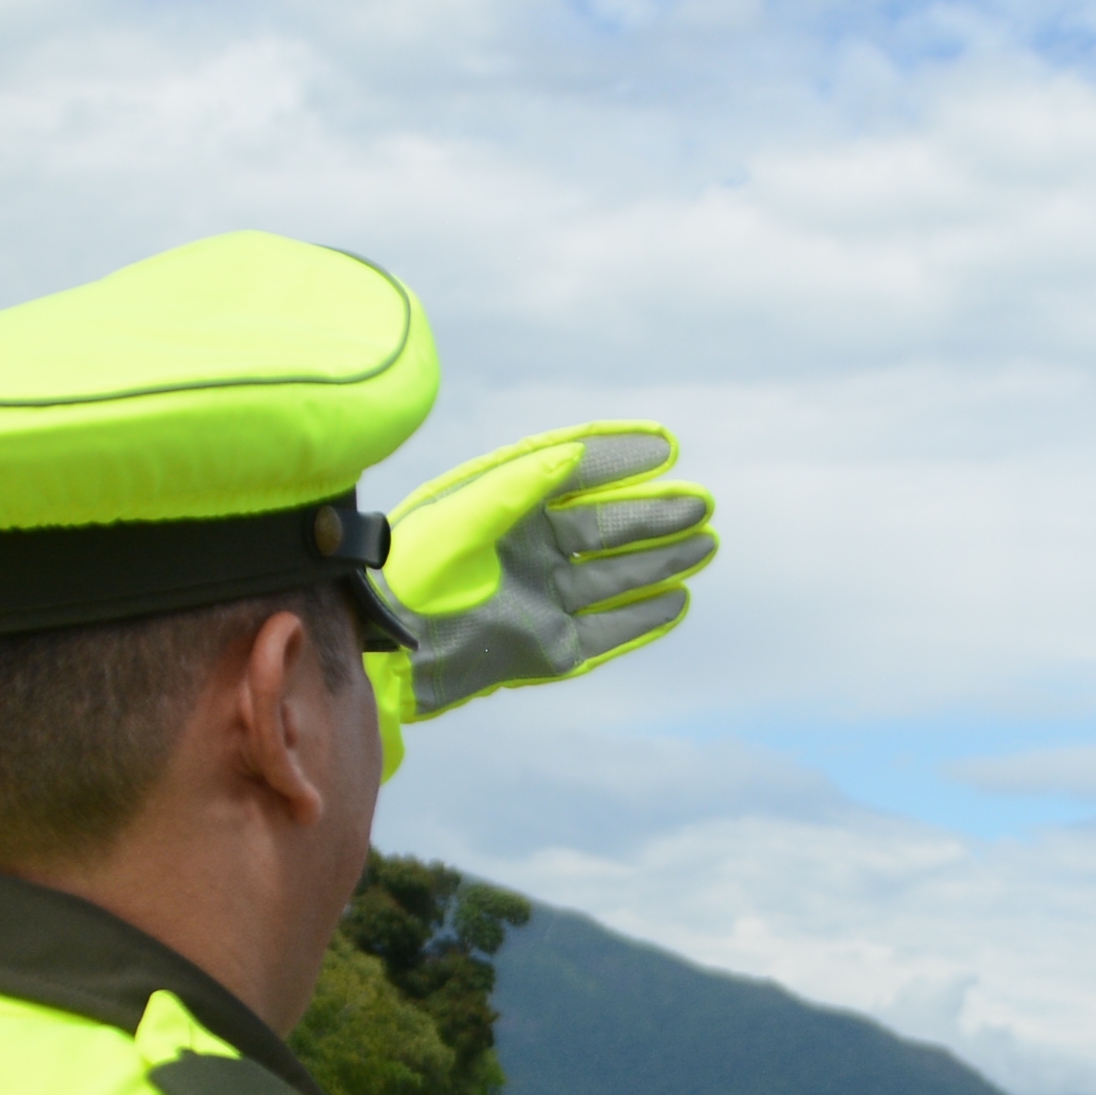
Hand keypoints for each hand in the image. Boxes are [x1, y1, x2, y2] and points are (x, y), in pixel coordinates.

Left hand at [364, 423, 715, 764]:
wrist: (390, 644)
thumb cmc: (414, 572)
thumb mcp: (465, 516)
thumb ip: (520, 485)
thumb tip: (575, 454)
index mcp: (508, 511)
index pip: (575, 476)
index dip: (618, 459)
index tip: (664, 446)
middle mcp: (530, 552)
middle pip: (605, 528)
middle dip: (655, 516)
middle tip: (701, 503)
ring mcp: (542, 600)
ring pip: (616, 577)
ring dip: (661, 562)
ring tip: (705, 545)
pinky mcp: (548, 648)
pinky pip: (607, 630)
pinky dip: (643, 618)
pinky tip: (679, 601)